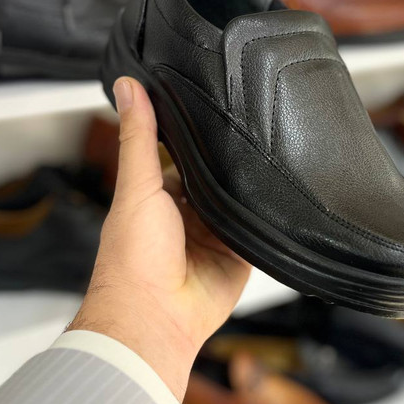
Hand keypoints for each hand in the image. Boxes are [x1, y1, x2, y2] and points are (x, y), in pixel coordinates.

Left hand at [69, 77, 250, 401]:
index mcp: (159, 196)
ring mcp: (215, 235)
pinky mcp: (239, 255)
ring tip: (269, 157)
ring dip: (249, 188)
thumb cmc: (132, 259)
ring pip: (239, 200)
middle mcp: (189, 214)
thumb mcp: (137, 187)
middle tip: (254, 127)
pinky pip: (257, 229)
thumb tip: (126, 87)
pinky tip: (277, 195)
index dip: (198, 134)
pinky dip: (264, 216)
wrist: (155, 317)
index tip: (217, 101)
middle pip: (216, 176)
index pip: (184, 155)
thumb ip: (139, 138)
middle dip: (230, 161)